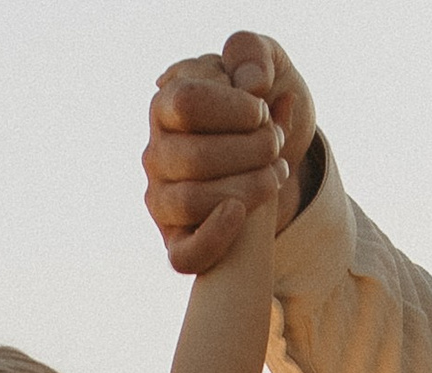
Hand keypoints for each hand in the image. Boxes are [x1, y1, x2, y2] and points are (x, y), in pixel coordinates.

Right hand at [144, 31, 316, 274]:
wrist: (275, 158)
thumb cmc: (263, 108)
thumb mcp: (265, 66)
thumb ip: (253, 56)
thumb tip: (251, 84)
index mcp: (166, 103)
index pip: (188, 103)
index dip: (234, 108)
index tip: (262, 110)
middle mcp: (155, 153)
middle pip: (194, 156)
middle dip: (252, 150)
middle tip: (277, 143)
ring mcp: (162, 199)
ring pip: (192, 201)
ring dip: (248, 187)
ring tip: (276, 172)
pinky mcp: (177, 240)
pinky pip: (183, 256)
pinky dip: (215, 238)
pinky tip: (241, 211)